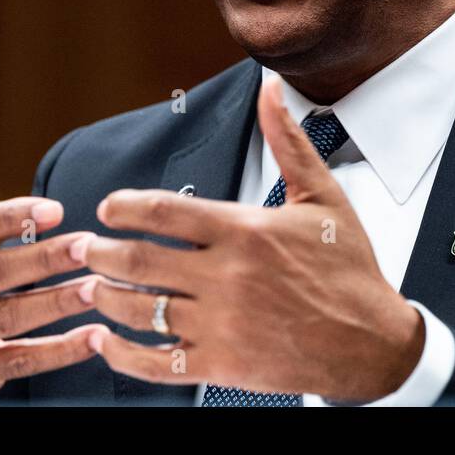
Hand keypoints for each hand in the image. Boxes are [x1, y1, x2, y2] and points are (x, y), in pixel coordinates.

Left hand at [82, 78, 424, 401]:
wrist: (372, 343)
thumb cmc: (348, 268)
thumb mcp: (322, 197)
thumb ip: (287, 142)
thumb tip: (270, 88)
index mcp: (245, 230)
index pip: (163, 210)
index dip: (124, 207)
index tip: (108, 208)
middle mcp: (227, 276)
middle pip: (138, 260)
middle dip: (99, 252)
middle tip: (82, 248)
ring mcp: (222, 324)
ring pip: (140, 310)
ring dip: (103, 297)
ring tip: (88, 288)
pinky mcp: (222, 366)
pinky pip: (157, 363)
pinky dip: (123, 355)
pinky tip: (108, 342)